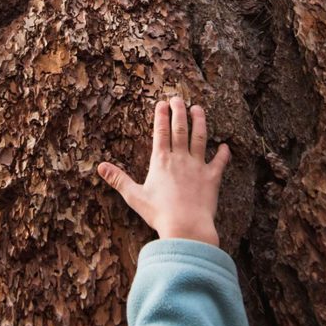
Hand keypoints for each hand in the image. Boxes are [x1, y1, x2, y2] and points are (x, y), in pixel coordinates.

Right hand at [97, 96, 231, 246]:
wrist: (187, 227)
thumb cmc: (159, 213)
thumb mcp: (134, 196)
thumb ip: (118, 179)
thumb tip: (100, 166)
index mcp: (161, 161)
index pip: (161, 132)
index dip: (161, 115)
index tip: (161, 103)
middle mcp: (180, 159)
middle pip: (180, 129)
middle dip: (179, 111)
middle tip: (178, 98)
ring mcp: (198, 167)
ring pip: (200, 137)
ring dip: (200, 121)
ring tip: (198, 109)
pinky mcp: (212, 178)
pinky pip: (219, 162)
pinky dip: (223, 154)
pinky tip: (226, 147)